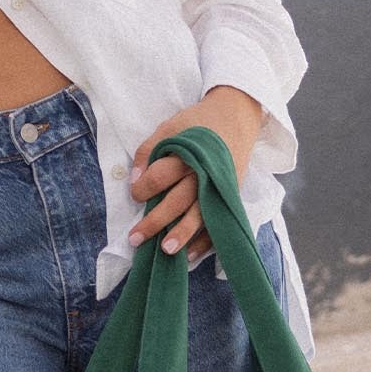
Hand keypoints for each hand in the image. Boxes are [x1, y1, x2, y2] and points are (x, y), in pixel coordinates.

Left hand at [127, 87, 264, 263]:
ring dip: (182, 234)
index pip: (159, 177)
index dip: (142, 187)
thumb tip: (134, 178)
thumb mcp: (170, 127)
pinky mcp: (230, 195)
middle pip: (177, 201)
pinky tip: (191, 254)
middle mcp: (204, 174)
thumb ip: (149, 149)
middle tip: (135, 238)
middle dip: (155, 221)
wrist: (236, 117)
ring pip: (200, 215)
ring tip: (167, 251)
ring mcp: (219, 187)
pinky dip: (207, 240)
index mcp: (187, 155)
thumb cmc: (197, 124)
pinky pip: (219, 222)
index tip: (135, 193)